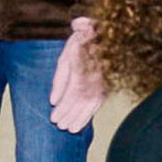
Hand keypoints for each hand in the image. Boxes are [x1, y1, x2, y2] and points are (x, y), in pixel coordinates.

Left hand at [48, 16, 104, 133]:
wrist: (107, 32)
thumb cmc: (81, 42)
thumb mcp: (65, 55)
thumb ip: (59, 79)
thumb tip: (53, 101)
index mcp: (84, 66)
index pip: (74, 92)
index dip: (64, 107)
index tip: (53, 118)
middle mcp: (97, 75)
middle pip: (83, 101)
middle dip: (70, 115)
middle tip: (59, 126)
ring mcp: (104, 80)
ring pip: (93, 104)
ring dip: (80, 118)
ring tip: (69, 129)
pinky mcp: (108, 84)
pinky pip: (99, 102)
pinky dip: (89, 114)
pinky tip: (81, 122)